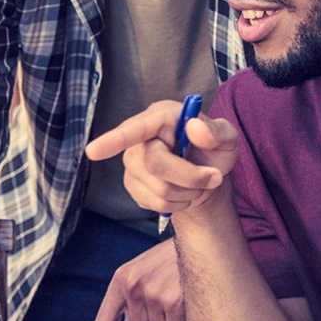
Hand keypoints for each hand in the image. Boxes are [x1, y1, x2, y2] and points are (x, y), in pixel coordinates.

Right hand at [83, 99, 239, 217]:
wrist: (207, 177)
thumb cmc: (215, 151)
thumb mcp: (228, 138)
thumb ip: (217, 131)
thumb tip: (193, 126)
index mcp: (161, 117)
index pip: (135, 128)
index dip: (114, 140)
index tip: (93, 151)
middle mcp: (141, 138)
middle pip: (155, 164)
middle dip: (190, 176)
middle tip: (214, 177)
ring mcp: (133, 163)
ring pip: (158, 188)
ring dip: (187, 191)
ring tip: (197, 183)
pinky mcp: (134, 186)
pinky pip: (154, 203)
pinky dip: (177, 203)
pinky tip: (183, 193)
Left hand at [94, 239, 182, 320]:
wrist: (200, 242)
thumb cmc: (172, 260)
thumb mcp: (143, 273)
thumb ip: (131, 302)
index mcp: (121, 280)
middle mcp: (133, 287)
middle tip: (168, 312)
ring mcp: (153, 294)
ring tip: (180, 306)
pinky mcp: (173, 301)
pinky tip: (188, 310)